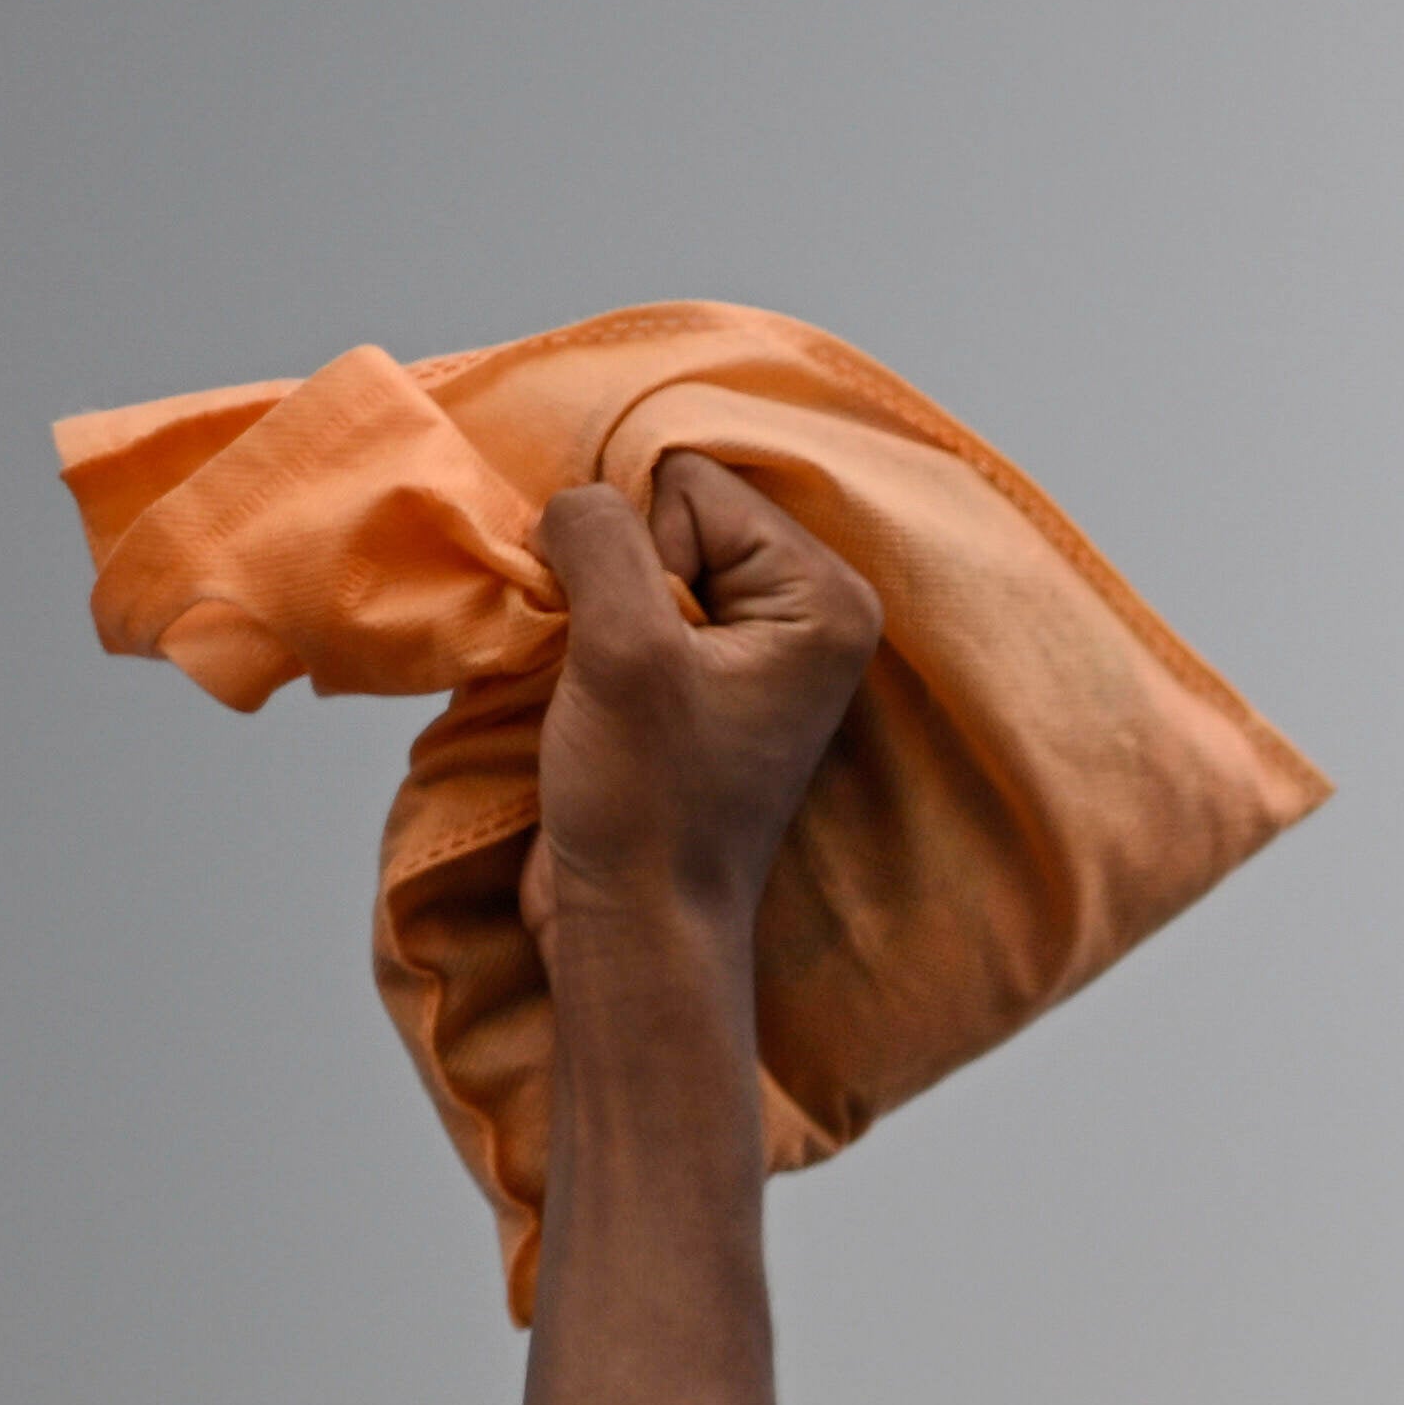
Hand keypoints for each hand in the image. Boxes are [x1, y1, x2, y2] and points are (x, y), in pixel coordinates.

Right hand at [522, 454, 884, 962]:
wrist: (638, 922)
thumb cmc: (647, 802)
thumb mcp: (624, 649)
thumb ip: (603, 536)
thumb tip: (578, 492)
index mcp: (825, 597)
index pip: (692, 481)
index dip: (637, 548)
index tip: (641, 647)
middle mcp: (806, 613)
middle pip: (667, 510)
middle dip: (615, 573)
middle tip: (619, 670)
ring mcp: (753, 647)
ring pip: (634, 555)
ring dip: (591, 605)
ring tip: (605, 688)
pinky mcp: (701, 678)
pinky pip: (626, 602)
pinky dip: (588, 631)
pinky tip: (590, 692)